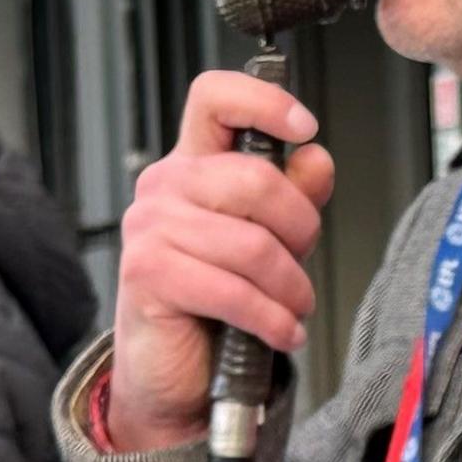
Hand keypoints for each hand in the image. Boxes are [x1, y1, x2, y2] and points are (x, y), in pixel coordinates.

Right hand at [104, 70, 333, 451]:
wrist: (175, 363)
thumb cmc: (220, 290)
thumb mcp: (271, 234)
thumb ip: (297, 192)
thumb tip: (315, 157)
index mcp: (195, 161)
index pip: (214, 98)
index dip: (264, 101)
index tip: (305, 127)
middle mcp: (164, 184)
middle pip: (255, 179)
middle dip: (300, 226)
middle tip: (304, 258)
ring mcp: (149, 228)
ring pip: (252, 244)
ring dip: (290, 286)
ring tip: (295, 305)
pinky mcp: (146, 275)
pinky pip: (232, 291)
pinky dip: (271, 318)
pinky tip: (283, 330)